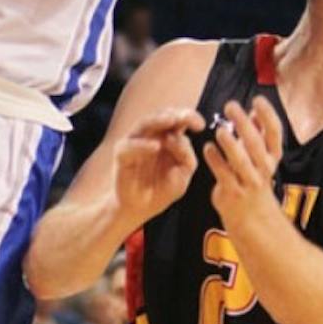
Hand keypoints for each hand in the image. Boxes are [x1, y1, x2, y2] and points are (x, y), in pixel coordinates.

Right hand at [115, 107, 205, 226]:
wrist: (141, 209)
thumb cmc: (161, 190)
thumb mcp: (183, 175)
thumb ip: (187, 157)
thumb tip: (180, 139)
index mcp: (167, 138)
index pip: (178, 119)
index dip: (189, 117)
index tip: (201, 125)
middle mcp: (151, 136)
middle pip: (161, 116)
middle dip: (175, 114)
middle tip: (186, 117)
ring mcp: (135, 143)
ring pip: (144, 124)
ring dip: (158, 120)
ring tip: (171, 120)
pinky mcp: (121, 155)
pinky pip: (130, 145)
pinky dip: (142, 145)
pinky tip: (155, 147)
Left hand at [202, 98, 282, 230]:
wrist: (252, 217)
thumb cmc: (253, 180)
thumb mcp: (260, 158)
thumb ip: (257, 134)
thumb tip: (255, 109)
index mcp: (272, 156)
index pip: (275, 132)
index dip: (268, 114)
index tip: (257, 99)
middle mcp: (264, 168)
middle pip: (256, 143)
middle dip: (244, 124)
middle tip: (231, 106)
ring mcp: (248, 182)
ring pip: (241, 160)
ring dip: (231, 144)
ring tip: (220, 130)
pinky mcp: (232, 192)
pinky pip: (223, 174)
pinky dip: (215, 161)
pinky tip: (207, 149)